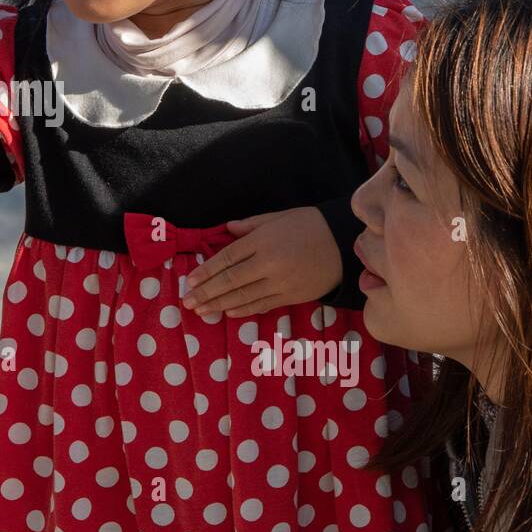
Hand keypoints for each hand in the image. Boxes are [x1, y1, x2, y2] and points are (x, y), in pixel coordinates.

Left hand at [180, 207, 341, 317]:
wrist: (344, 245)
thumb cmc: (309, 225)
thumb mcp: (278, 217)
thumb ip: (250, 226)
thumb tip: (225, 229)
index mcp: (263, 241)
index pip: (227, 258)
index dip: (207, 271)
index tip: (190, 280)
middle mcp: (269, 264)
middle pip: (231, 281)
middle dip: (206, 292)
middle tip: (187, 301)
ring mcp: (281, 283)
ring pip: (244, 297)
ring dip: (219, 305)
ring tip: (200, 310)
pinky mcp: (292, 297)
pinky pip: (262, 305)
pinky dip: (244, 310)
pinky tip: (227, 313)